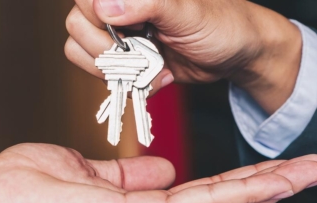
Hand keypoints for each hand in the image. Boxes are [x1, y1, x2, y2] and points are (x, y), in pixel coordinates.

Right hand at [64, 0, 302, 113]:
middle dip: (108, 47)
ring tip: (152, 67)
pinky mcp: (121, 56)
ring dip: (115, 67)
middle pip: (78, 22)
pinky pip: (95, 70)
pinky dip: (123, 81)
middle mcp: (118, 2)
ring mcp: (116, 29)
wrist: (238, 55)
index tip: (130, 27)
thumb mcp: (190, 12)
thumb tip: (106, 5)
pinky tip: (154, 76)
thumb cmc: (223, 24)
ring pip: (79, 47)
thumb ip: (149, 3)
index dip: (99, 14)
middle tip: (143, 53)